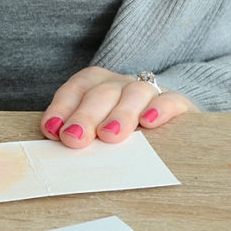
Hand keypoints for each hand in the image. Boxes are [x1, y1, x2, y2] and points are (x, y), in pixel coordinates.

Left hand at [40, 66, 199, 147]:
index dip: (62, 108)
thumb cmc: (118, 133)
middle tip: (75, 138)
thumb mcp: (94, 132)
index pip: (75, 90)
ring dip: (120, 114)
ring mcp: (147, 92)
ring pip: (134, 94)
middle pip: (101, 93)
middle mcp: (119, 85)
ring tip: (109, 135)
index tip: (53, 130)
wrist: (166, 123)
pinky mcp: (177, 103)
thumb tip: (58, 145)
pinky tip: (149, 122)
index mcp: (94, 86)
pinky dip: (159, 109)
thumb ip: (77, 135)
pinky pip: (169, 100)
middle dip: (86, 116)